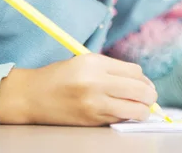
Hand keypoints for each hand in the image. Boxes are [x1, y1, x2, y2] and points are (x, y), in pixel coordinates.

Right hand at [0, 54, 157, 125]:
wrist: (31, 96)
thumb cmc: (60, 76)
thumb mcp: (86, 62)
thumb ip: (112, 68)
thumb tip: (140, 80)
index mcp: (95, 63)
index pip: (135, 71)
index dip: (144, 78)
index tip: (144, 82)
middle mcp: (96, 82)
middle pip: (140, 90)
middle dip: (150, 95)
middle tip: (150, 97)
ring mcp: (94, 103)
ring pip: (135, 109)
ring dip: (143, 110)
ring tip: (142, 108)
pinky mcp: (92, 120)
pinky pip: (120, 119)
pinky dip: (127, 117)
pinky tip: (124, 113)